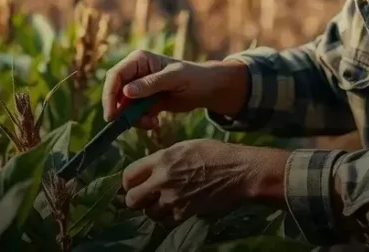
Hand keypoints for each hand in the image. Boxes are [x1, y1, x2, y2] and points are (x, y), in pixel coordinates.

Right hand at [101, 50, 247, 128]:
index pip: (116, 75)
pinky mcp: (145, 102)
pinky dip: (142, 121)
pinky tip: (156, 121)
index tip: (112, 114)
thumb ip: (151, 84)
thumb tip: (126, 92)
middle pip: (116, 92)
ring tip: (152, 122)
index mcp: (139, 60)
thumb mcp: (174, 78)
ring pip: (124, 106)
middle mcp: (136, 73)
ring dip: (134, 118)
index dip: (110, 94)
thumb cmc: (194, 77)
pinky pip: (134, 114)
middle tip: (126, 124)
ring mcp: (139, 88)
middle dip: (120, 110)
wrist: (207, 89)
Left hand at [121, 139, 288, 225]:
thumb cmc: (215, 153)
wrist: (240, 171)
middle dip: (136, 198)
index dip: (128, 182)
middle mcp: (163, 179)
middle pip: (132, 199)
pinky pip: (166, 221)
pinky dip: (167, 218)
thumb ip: (163, 158)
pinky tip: (175, 209)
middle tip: (145, 196)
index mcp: (162, 159)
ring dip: (153, 209)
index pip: (128, 175)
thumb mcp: (185, 146)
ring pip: (149, 213)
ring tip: (163, 202)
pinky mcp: (185, 213)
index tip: (134, 183)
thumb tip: (149, 169)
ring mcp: (174, 199)